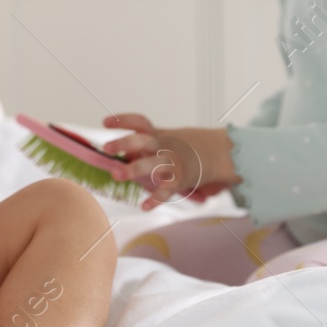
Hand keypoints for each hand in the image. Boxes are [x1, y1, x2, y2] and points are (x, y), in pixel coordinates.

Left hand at [101, 113, 240, 209]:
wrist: (222, 152)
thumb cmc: (191, 147)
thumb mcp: (170, 139)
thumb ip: (147, 146)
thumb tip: (124, 155)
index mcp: (160, 135)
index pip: (140, 122)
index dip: (122, 120)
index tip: (104, 122)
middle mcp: (165, 146)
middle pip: (141, 141)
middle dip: (123, 143)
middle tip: (106, 147)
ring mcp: (173, 162)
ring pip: (150, 165)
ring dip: (132, 170)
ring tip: (116, 175)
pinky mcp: (181, 180)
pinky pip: (166, 190)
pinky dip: (155, 199)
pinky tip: (144, 206)